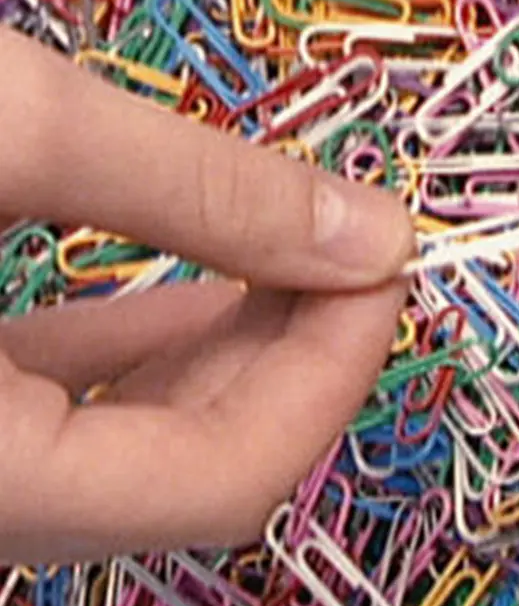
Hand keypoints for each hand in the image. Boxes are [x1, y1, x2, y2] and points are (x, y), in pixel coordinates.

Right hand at [0, 28, 412, 562]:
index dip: (336, 373)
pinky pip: (61, 414)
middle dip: (294, 357)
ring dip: (226, 353)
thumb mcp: (7, 130)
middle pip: (187, 469)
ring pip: (126, 447)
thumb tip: (371, 231)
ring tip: (294, 258)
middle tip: (356, 254)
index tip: (393, 265)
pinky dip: (137, 355)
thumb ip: (198, 190)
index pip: (225, 475)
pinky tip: (190, 287)